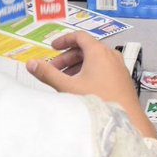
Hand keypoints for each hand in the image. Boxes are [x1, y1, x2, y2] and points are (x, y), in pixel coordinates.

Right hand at [26, 32, 153, 136]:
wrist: (124, 120)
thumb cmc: (99, 101)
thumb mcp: (68, 87)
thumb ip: (47, 74)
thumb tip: (31, 64)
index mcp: (98, 52)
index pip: (79, 36)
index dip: (64, 40)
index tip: (53, 47)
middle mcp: (111, 55)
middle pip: (85, 49)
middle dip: (67, 57)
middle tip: (53, 68)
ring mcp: (118, 66)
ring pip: (94, 60)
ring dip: (77, 66)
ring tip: (65, 80)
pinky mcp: (122, 78)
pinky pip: (103, 68)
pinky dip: (89, 72)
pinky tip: (81, 87)